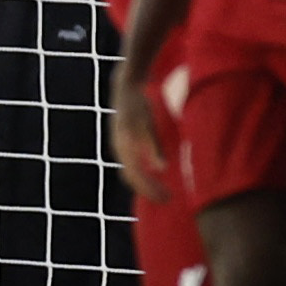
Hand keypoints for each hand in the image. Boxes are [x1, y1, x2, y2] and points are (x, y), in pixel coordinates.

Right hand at [111, 82, 169, 200]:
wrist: (125, 87)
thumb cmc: (140, 103)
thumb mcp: (149, 123)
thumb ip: (154, 146)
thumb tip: (161, 169)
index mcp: (125, 146)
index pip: (135, 176)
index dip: (150, 189)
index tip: (166, 198)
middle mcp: (119, 149)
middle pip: (131, 178)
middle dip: (148, 190)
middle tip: (167, 199)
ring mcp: (119, 146)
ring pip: (130, 172)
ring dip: (145, 184)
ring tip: (162, 191)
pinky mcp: (123, 142)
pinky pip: (130, 164)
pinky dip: (141, 173)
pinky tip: (154, 173)